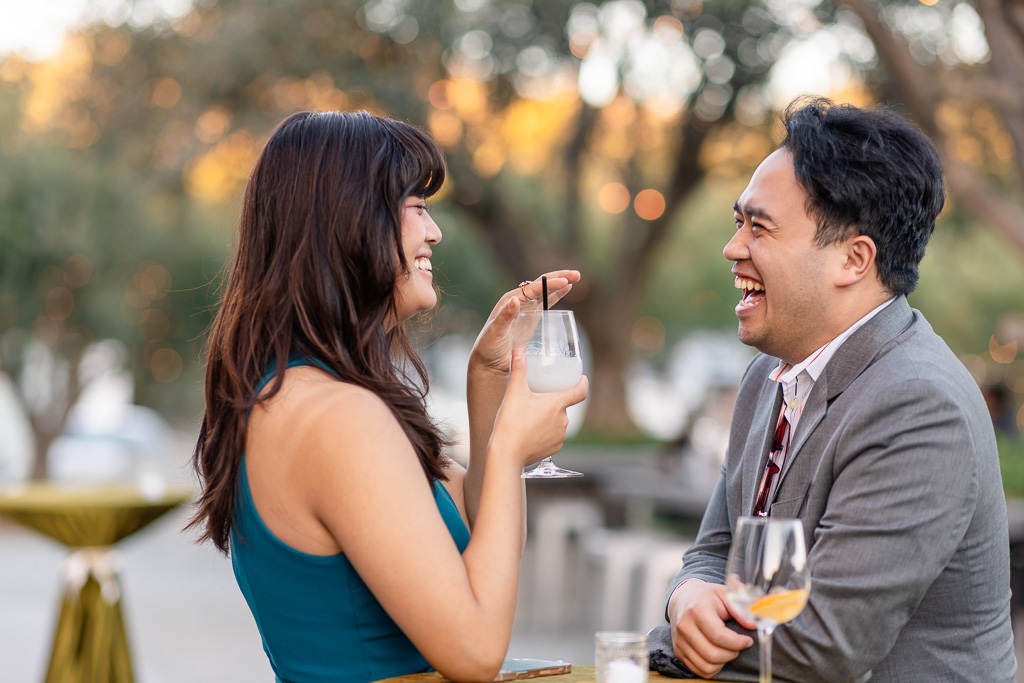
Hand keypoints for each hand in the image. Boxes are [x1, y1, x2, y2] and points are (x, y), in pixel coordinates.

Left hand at [469, 270, 580, 376]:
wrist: (488, 361)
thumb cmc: (488, 346)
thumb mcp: (495, 331)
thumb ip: (505, 316)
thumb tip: (516, 300)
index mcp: (510, 300)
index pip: (533, 288)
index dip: (550, 284)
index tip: (564, 281)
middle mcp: (518, 302)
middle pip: (541, 285)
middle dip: (558, 278)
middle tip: (576, 274)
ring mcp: (526, 310)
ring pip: (545, 292)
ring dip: (560, 284)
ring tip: (575, 278)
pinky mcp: (531, 319)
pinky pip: (545, 304)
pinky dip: (556, 296)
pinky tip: (566, 290)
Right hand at [490, 348, 587, 467]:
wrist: (506, 454)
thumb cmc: (511, 422)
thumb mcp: (514, 392)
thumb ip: (518, 370)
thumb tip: (518, 351)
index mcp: (557, 404)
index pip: (580, 391)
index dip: (583, 383)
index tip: (582, 378)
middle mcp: (563, 420)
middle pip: (563, 406)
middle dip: (553, 402)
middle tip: (538, 399)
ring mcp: (560, 436)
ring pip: (558, 422)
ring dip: (549, 418)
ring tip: (531, 417)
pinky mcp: (554, 449)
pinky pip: (554, 436)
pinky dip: (546, 433)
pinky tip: (532, 432)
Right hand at [668, 580, 754, 678]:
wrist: (682, 598)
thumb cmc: (706, 597)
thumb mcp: (725, 594)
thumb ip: (740, 609)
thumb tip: (754, 625)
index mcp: (697, 610)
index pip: (718, 636)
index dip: (737, 642)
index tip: (747, 640)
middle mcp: (685, 627)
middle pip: (712, 655)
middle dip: (732, 654)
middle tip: (738, 646)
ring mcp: (680, 641)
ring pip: (706, 666)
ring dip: (723, 662)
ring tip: (728, 650)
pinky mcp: (678, 651)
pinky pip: (699, 670)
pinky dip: (713, 668)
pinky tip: (718, 656)